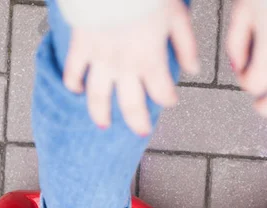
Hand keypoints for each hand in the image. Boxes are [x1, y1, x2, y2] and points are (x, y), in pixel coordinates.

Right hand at [63, 0, 198, 134]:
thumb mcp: (177, 16)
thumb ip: (186, 46)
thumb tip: (194, 70)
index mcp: (151, 60)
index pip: (162, 93)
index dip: (168, 100)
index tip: (171, 100)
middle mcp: (125, 67)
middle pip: (131, 105)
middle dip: (137, 122)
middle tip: (141, 131)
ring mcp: (100, 59)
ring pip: (99, 97)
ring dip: (101, 114)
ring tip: (104, 125)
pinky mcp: (81, 46)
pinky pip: (73, 71)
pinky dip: (73, 83)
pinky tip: (76, 90)